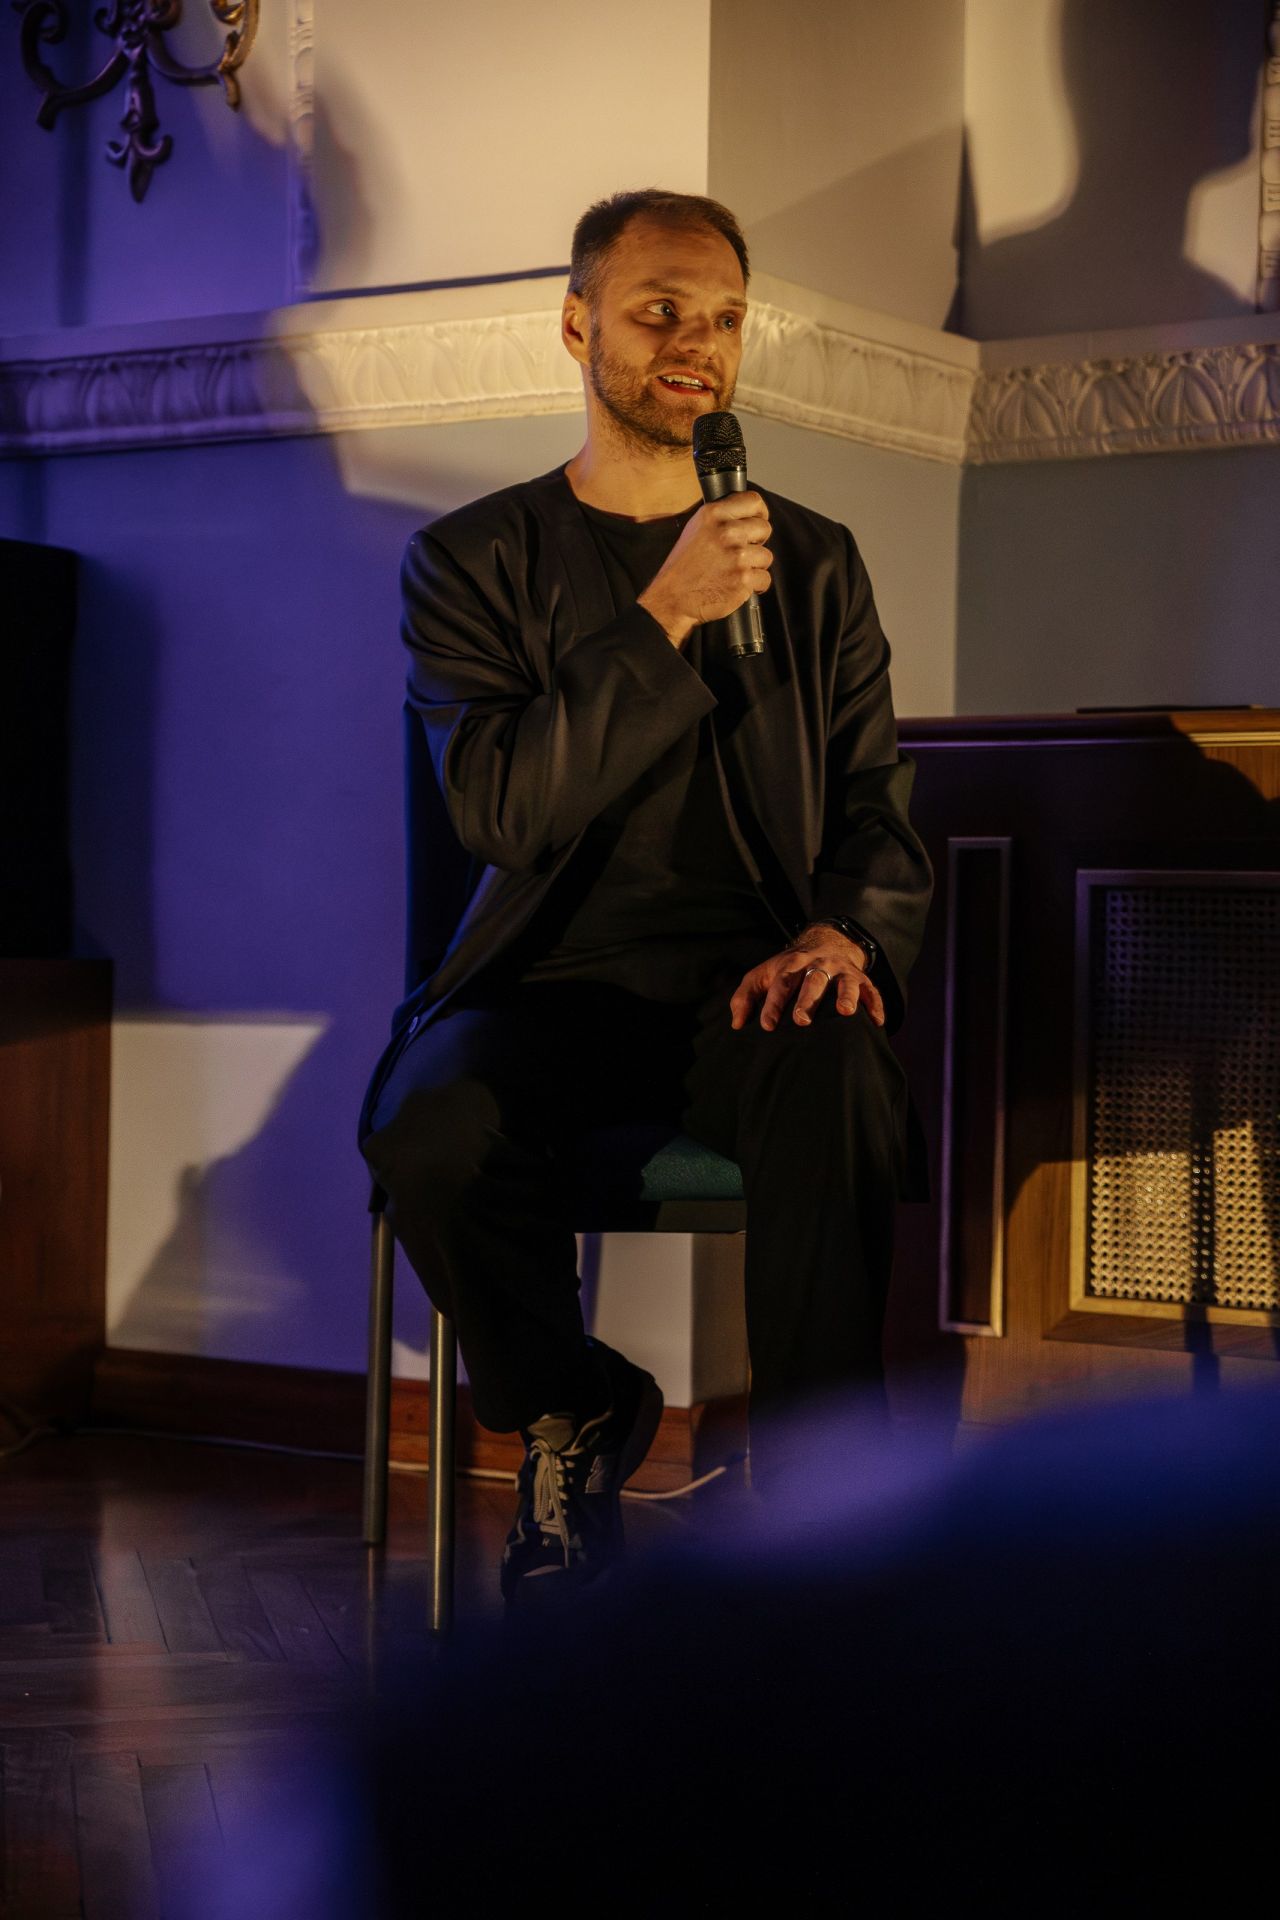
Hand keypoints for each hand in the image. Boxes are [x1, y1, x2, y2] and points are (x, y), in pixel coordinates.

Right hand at [638, 493, 772, 647]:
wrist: (672, 599)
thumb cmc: (682, 567)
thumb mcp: (695, 529)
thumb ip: (720, 519)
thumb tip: (745, 515)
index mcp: (713, 514)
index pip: (754, 501)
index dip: (760, 513)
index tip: (758, 522)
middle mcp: (726, 532)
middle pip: (764, 528)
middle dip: (758, 542)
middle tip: (743, 552)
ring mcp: (737, 556)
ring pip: (766, 556)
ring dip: (755, 566)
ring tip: (735, 572)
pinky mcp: (743, 579)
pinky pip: (764, 579)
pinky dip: (755, 586)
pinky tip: (738, 586)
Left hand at [729, 925, 884, 1031]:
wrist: (825, 943)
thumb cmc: (788, 969)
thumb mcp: (763, 976)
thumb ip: (746, 997)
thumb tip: (737, 1024)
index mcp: (792, 965)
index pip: (781, 983)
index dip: (773, 1004)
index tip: (767, 1025)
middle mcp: (818, 966)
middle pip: (814, 980)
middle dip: (808, 1000)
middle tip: (802, 1020)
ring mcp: (842, 971)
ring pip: (846, 981)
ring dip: (847, 995)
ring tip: (846, 1012)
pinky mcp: (862, 979)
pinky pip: (872, 991)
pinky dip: (876, 1005)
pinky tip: (878, 1023)